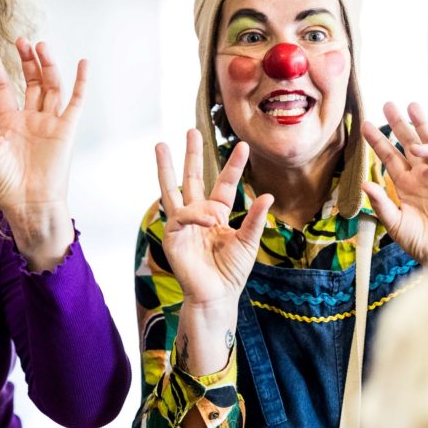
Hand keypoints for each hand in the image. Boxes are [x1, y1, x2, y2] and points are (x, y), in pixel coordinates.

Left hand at [0, 38, 84, 268]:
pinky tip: (82, 63)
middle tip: (19, 40)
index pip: (3, 88)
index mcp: (9, 122)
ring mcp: (49, 122)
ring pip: (50, 86)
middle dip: (25, 60)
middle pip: (30, 81)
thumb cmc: (6, 185)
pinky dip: (80, 82)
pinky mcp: (66, 129)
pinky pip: (75, 102)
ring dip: (47, 65)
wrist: (29, 205)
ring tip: (40, 45)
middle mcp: (30, 118)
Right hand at [156, 130, 273, 308]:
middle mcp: (197, 215)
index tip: (244, 146)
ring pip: (171, 189)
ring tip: (160, 145)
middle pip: (191, 179)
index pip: (224, 184)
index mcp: (216, 214)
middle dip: (191, 155)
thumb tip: (267, 195)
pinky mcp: (172, 236)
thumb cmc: (231, 273)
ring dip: (166, 167)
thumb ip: (254, 218)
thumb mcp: (248, 242)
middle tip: (191, 131)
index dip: (233, 166)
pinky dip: (196, 215)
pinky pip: (181, 216)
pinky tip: (210, 219)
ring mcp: (182, 224)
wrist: (216, 296)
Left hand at [362, 102, 427, 264]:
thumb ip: (380, 202)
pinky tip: (419, 147)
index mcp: (404, 184)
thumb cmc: (421, 242)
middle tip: (387, 103)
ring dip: (420, 125)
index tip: (364, 125)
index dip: (378, 140)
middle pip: (407, 143)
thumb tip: (364, 183)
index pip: (389, 156)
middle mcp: (421, 175)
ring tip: (410, 105)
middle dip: (398, 123)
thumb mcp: (394, 222)